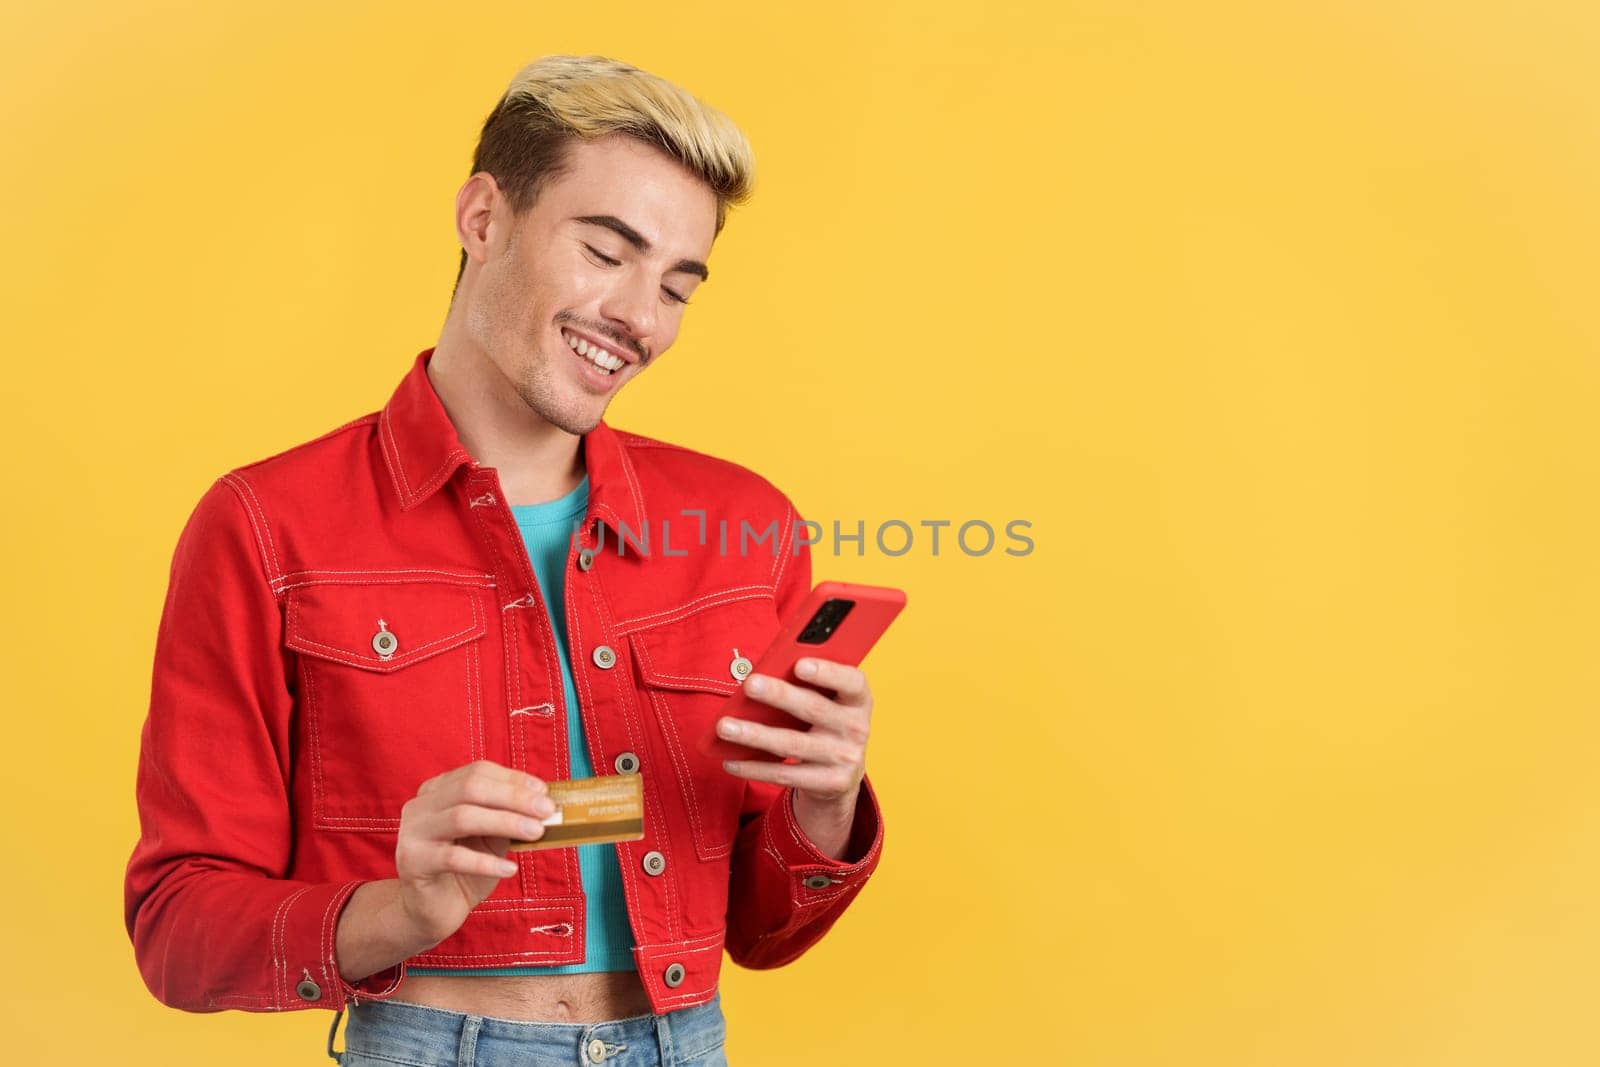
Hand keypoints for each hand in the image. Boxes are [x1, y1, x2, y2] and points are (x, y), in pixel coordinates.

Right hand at [394, 760, 556, 946]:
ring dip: (505, 822)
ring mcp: (412, 833)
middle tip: (546, 811)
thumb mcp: (489, 839)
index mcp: (438, 790)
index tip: (543, 791)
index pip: (477, 772)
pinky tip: (510, 869)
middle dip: (513, 797)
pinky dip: (486, 862)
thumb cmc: (464, 871)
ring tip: (535, 832)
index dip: (513, 779)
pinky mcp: (413, 863)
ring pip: (462, 817)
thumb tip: (542, 805)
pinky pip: (453, 858)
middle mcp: (420, 806)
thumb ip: (506, 818)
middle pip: (470, 788)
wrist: (430, 912)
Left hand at [717, 657, 870, 807]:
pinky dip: (754, 768)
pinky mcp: (829, 783)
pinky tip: (731, 761)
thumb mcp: (830, 702)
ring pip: (792, 744)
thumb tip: (762, 679)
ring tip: (725, 727)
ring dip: (755, 735)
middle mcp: (857, 728)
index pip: (851, 682)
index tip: (799, 664)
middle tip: (750, 685)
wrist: (844, 773)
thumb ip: (808, 686)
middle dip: (780, 695)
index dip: (828, 672)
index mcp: (858, 699)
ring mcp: (845, 759)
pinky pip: (785, 775)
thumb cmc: (827, 722)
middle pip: (813, 709)